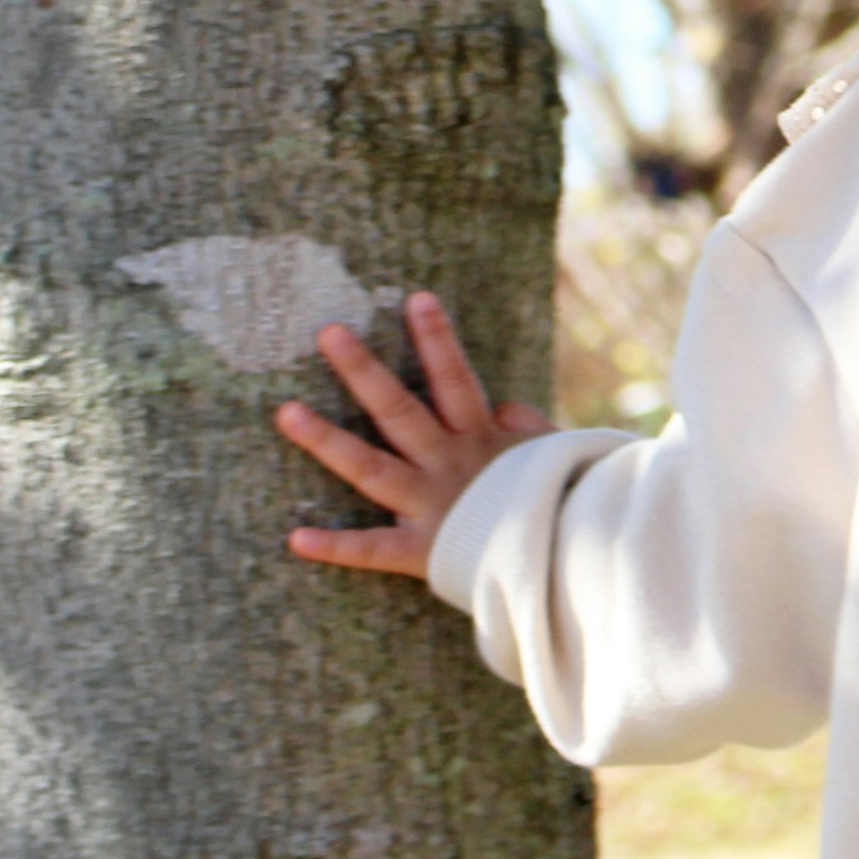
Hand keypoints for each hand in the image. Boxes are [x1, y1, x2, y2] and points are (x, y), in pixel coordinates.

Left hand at [274, 291, 550, 581]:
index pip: (455, 378)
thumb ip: (527, 429)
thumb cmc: (565, 505)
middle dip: (363, 370)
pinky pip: (372, 550)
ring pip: (370, 468)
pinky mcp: (422, 552)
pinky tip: (295, 538)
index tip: (415, 298)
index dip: (437, 339)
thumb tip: (504, 408)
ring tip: (286, 412)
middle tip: (327, 332)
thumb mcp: (556, 455)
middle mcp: (449, 465)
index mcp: (482, 440)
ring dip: (326, 440)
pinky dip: (335, 547)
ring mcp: (431, 506)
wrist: (572, 560)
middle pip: (399, 410)